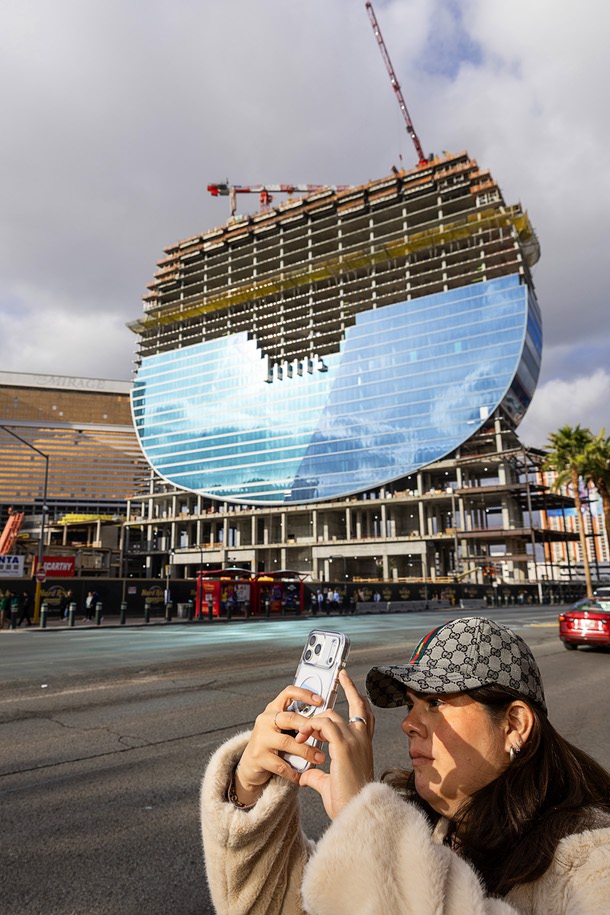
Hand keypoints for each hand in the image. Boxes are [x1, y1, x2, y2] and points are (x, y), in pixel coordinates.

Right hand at [234, 685, 326, 805]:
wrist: (250, 764)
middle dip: (308, 727)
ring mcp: (261, 738)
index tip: (320, 701)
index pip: (288, 693)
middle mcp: (265, 720)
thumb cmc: (273, 743)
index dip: (305, 694)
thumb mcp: (282, 727)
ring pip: (287, 742)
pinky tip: (303, 775)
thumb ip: (297, 722)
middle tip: (325, 736)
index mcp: (273, 709)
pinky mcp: (259, 756)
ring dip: (306, 751)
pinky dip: (294, 771)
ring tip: (320, 758)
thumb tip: (324, 721)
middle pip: (289, 718)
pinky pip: (280, 764)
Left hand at [298, 669, 374, 818]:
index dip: (357, 696)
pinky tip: (303, 737)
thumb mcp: (330, 783)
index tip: (348, 683)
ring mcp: (355, 741)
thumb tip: (306, 774)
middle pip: (357, 705)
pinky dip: (311, 726)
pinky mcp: (343, 746)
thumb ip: (318, 775)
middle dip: (348, 688)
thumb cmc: (347, 802)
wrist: (356, 813)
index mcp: (363, 745)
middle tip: (339, 677)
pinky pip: (324, 723)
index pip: (364, 714)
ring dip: (313, 721)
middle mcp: (362, 740)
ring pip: (331, 715)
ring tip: (302, 735)